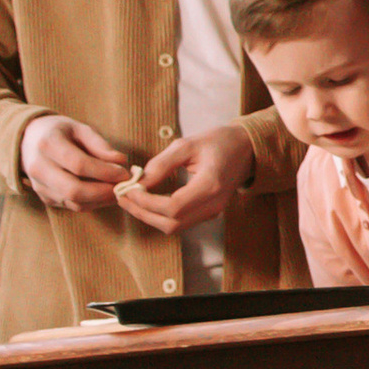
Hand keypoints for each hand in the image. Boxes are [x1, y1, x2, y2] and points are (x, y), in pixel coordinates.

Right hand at [21, 113, 134, 211]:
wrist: (28, 141)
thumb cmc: (60, 132)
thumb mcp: (80, 128)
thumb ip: (100, 145)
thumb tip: (121, 162)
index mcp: (48, 144)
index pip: (79, 164)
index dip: (105, 172)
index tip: (124, 172)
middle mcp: (39, 168)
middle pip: (74, 190)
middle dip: (104, 192)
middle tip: (123, 186)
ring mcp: (39, 186)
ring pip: (74, 202)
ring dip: (101, 200)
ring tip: (117, 190)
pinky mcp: (44, 198)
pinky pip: (71, 206)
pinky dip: (92, 203)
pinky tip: (105, 194)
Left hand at [113, 123, 255, 236]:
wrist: (246, 149)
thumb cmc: (219, 142)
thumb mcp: (188, 144)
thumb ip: (162, 164)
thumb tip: (139, 182)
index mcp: (210, 185)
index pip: (173, 207)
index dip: (146, 203)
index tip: (128, 190)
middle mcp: (213, 205)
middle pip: (172, 224)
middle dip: (142, 213)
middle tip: (122, 197)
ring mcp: (212, 212)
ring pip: (174, 227)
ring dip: (148, 216)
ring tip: (130, 199)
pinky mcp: (208, 213)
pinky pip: (180, 222)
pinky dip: (159, 215)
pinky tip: (146, 201)